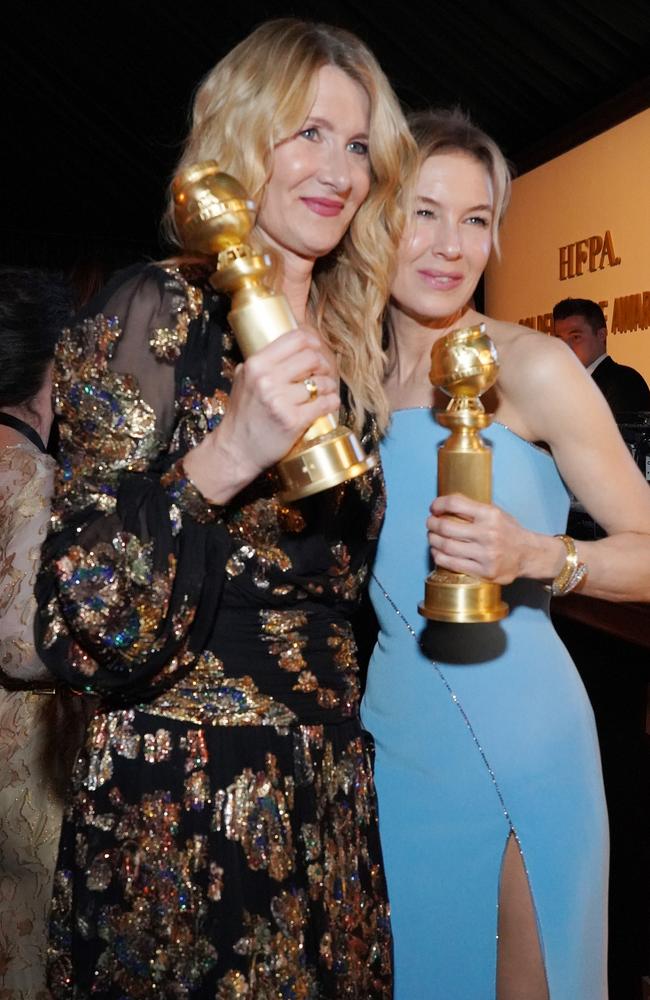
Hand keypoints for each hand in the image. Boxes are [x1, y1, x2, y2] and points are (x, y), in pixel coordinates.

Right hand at [184, 327, 339, 500]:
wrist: (235, 449)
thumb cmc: (242, 415)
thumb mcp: (243, 380)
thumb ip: (261, 363)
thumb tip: (286, 347)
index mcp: (256, 364)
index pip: (295, 338)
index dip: (312, 342)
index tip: (317, 350)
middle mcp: (267, 379)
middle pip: (312, 357)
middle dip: (323, 365)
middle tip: (323, 373)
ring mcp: (280, 401)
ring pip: (321, 382)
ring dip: (329, 385)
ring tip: (325, 391)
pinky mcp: (293, 420)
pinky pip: (324, 403)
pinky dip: (332, 402)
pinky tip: (328, 403)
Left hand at [426, 493, 532, 584]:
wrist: (529, 554)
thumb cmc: (508, 532)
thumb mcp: (496, 513)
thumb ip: (474, 509)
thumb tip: (445, 504)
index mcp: (490, 515)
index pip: (456, 503)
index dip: (439, 504)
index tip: (433, 507)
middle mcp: (488, 534)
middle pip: (446, 527)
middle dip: (432, 524)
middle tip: (430, 523)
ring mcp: (486, 554)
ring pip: (446, 547)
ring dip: (433, 540)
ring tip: (432, 537)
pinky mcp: (484, 571)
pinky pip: (452, 564)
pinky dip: (439, 556)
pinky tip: (437, 552)